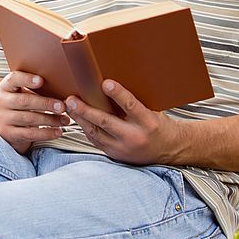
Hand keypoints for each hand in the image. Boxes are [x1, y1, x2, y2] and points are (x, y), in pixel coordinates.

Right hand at [0, 71, 71, 153]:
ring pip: (29, 118)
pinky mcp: (7, 134)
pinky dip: (46, 133)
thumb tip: (61, 86)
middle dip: (45, 103)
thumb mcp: (21, 92)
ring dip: (50, 120)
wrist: (5, 125)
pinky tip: (58, 132)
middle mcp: (0, 101)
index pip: (13, 79)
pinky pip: (29, 134)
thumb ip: (33, 87)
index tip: (41, 81)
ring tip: (65, 120)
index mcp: (5, 87)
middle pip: (24, 101)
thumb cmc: (20, 104)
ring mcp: (2, 118)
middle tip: (62, 106)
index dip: (27, 79)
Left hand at [65, 79, 179, 164]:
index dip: (118, 94)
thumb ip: (134, 101)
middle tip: (71, 99)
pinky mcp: (115, 155)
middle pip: (106, 122)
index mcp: (148, 123)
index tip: (105, 83)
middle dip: (86, 110)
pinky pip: (95, 141)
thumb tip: (112, 83)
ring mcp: (123, 149)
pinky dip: (85, 129)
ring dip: (80, 119)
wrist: (169, 150)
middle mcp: (135, 137)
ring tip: (69, 107)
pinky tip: (77, 119)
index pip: (131, 106)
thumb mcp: (153, 110)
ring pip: (96, 133)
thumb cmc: (159, 125)